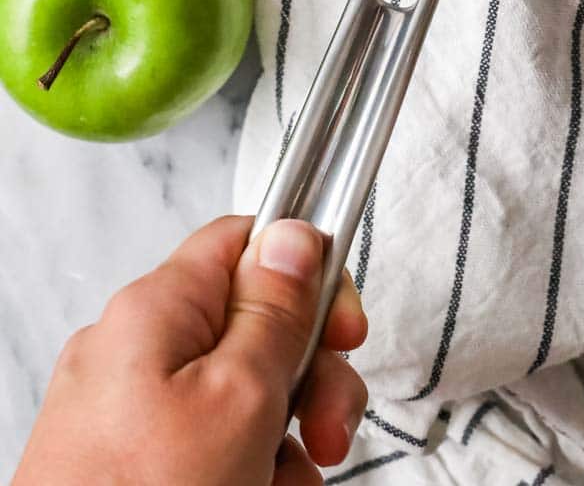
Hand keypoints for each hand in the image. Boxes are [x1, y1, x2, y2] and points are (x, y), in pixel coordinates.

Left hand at [14, 216, 368, 484]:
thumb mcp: (240, 397)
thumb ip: (275, 310)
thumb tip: (294, 234)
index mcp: (155, 309)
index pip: (247, 241)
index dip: (308, 275)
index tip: (344, 330)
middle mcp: (134, 352)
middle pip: (252, 329)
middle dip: (307, 380)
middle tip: (328, 431)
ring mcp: (126, 414)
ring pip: (237, 398)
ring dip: (282, 441)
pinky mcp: (127, 464)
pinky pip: (206, 446)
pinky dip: (244, 471)